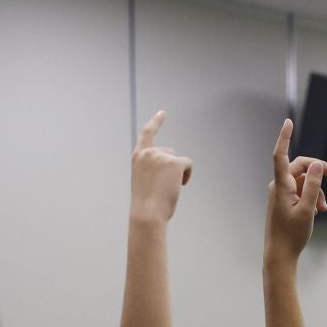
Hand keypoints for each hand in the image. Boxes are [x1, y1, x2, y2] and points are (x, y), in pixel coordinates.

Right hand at [130, 111, 192, 225]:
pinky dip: (186, 175)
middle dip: (172, 167)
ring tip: (167, 189)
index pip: (148, 133)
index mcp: (138, 157)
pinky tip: (179, 185)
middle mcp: (149, 152)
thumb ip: (155, 166)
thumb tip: (177, 161)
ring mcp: (161, 156)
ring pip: (179, 161)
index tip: (162, 113)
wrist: (147, 213)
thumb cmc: (146, 203)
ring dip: (178, 174)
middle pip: (170, 152)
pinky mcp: (174, 162)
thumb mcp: (145, 179)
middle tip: (163, 186)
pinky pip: (187, 164)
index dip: (156, 122)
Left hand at [265, 119, 326, 261]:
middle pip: (301, 166)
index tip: (289, 122)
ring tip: (324, 209)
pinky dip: (312, 197)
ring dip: (317, 190)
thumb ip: (313, 185)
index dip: (285, 137)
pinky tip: (319, 211)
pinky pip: (301, 191)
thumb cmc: (292, 235)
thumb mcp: (307, 209)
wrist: (280, 255)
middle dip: (318, 171)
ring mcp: (281, 193)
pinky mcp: (285, 201)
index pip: (281, 155)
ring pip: (304, 181)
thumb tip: (316, 164)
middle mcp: (279, 186)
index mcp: (281, 186)